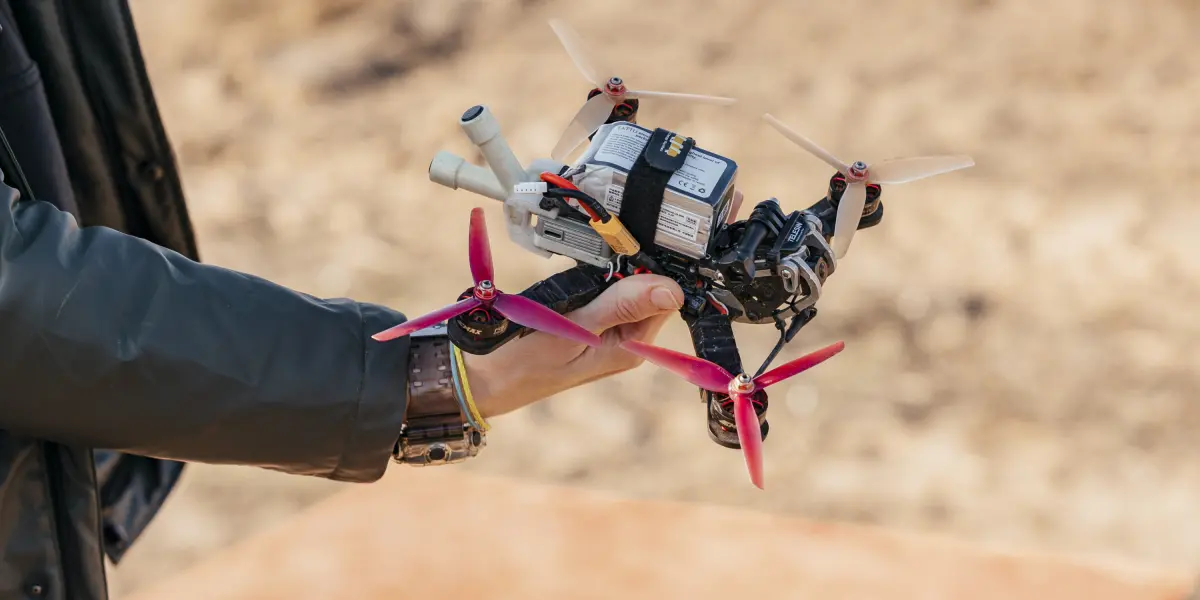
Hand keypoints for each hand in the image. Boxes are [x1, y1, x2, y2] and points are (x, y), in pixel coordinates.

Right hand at [460, 274, 684, 418]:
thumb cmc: (526, 362)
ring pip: (622, 290)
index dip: (649, 270)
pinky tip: (574, 280)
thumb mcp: (576, 328)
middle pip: (645, 291)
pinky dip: (590, 282)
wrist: (487, 377)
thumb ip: (622, 306)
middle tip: (596, 259)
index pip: (663, 298)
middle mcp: (625, 342)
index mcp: (631, 347)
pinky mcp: (588, 325)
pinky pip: (601, 295)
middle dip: (625, 270)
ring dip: (605, 274)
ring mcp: (606, 334)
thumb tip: (673, 291)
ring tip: (581, 272)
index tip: (625, 253)